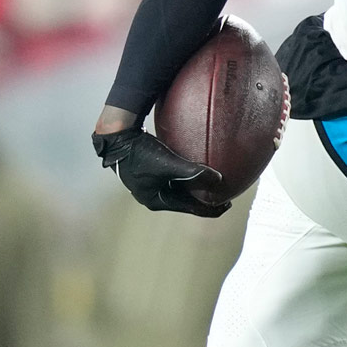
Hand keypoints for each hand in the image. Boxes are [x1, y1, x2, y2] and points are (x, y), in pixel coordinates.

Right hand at [92, 126, 230, 216]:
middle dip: (204, 199)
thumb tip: (220, 179)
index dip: (211, 208)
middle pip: (185, 201)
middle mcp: (153, 196)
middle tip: (223, 195)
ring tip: (212, 182)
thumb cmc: (142, 152)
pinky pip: (174, 177)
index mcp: (157, 200)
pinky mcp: (148, 171)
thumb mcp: (170, 164)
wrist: (118, 137)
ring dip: (196, 187)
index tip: (228, 205)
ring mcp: (150, 184)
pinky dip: (187, 175)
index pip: (190, 209)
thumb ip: (194, 172)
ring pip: (179, 189)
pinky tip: (195, 165)